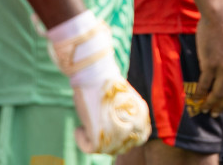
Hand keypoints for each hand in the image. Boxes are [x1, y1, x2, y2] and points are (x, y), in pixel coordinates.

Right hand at [47, 11, 149, 154]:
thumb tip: (118, 120)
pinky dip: (81, 139)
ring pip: (107, 150)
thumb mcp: (121, 97)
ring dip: (94, 140)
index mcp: (143, 112)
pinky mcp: (100, 133)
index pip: (143, 137)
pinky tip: (79, 127)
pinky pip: (90, 148)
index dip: (128, 139)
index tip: (112, 132)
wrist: (92, 71)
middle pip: (124, 146)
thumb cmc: (104, 82)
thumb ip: (124, 111)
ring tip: (87, 126)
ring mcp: (119, 129)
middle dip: (110, 142)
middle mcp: (135, 123)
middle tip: (96, 131)